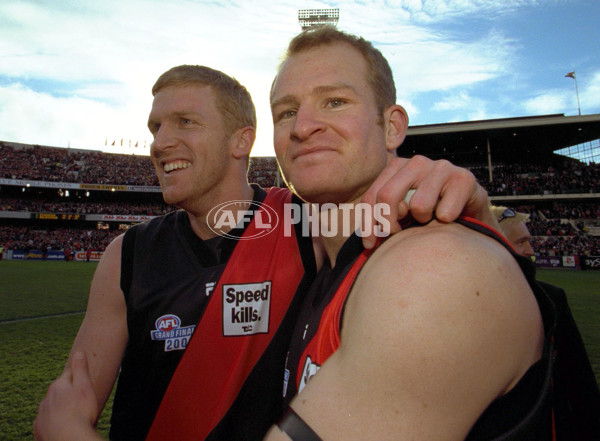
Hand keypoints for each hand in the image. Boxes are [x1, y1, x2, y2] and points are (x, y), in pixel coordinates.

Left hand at [34, 352, 102, 440]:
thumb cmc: (80, 413)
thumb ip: (80, 369)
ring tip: (74, 415)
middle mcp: (46, 398)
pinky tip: (63, 425)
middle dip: (68, 394)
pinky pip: (47, 422)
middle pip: (59, 392)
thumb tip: (78, 353)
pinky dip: (54, 422)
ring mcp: (41, 415)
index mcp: (58, 386)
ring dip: (61, 408)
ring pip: (52, 407)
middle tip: (82, 402)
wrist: (68, 439)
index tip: (85, 383)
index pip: (68, 375)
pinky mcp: (39, 429)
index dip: (78, 378)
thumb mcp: (85, 386)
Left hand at [361, 156, 494, 247]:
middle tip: (399, 234)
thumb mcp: (401, 214)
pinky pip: (445, 212)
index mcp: (396, 168)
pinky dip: (446, 222)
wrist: (470, 212)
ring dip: (423, 221)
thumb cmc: (430, 214)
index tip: (370, 245)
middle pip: (387, 196)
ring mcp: (440, 167)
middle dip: (389, 224)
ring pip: (418, 205)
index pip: (372, 197)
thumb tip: (366, 240)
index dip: (368, 224)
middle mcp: (416, 162)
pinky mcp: (463, 178)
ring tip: (430, 219)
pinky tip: (450, 218)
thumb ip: (381, 218)